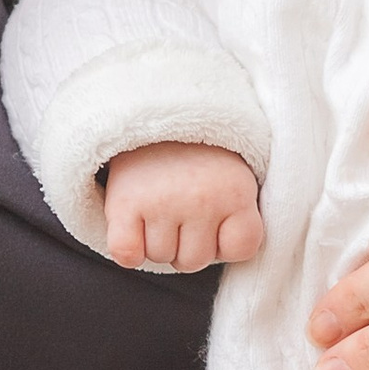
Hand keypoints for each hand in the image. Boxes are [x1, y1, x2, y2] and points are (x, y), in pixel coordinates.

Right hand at [103, 141, 263, 270]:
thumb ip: (239, 216)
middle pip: (195, 261)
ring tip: (159, 204)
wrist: (155, 108)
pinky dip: (129, 249)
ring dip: (157, 240)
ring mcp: (162, 201)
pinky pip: (127, 254)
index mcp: (236, 192)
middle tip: (181, 205)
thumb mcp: (234, 175)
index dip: (226, 241)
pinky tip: (133, 224)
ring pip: (160, 257)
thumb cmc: (199, 154)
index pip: (243, 250)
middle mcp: (202, 199)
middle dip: (187, 242)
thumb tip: (231, 258)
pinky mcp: (125, 202)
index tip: (218, 217)